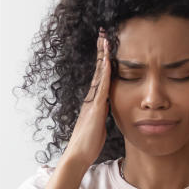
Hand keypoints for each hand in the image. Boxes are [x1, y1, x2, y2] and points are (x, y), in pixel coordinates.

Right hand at [64, 27, 112, 164]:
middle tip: (103, 32)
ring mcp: (92, 101)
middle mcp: (91, 97)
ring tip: (105, 39)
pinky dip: (105, 73)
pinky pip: (102, 87)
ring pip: (99, 74)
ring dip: (103, 56)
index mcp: (93, 101)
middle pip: (98, 69)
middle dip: (101, 51)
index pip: (100, 76)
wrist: (78, 155)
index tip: (106, 45)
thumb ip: (103, 113)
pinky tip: (109, 61)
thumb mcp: (100, 124)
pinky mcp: (95, 108)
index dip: (103, 60)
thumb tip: (107, 106)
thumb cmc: (88, 143)